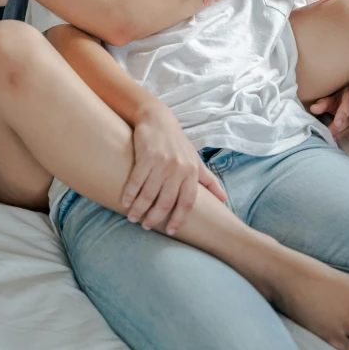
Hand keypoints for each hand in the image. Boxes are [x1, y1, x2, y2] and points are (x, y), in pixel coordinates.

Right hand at [121, 104, 227, 234]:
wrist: (158, 119)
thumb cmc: (178, 143)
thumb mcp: (195, 160)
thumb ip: (209, 180)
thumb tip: (223, 199)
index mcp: (191, 172)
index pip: (187, 202)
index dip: (179, 219)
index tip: (171, 231)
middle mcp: (178, 168)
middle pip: (167, 201)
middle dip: (155, 217)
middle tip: (146, 226)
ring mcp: (162, 162)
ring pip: (149, 194)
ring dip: (139, 209)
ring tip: (133, 218)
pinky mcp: (146, 156)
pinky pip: (136, 181)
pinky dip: (130, 194)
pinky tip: (124, 202)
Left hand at [310, 85, 348, 140]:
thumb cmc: (340, 97)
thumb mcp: (331, 98)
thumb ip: (322, 104)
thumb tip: (313, 109)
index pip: (347, 105)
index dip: (342, 115)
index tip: (336, 124)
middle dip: (341, 129)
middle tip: (329, 136)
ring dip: (346, 133)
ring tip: (334, 139)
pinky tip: (346, 137)